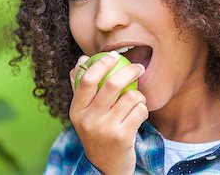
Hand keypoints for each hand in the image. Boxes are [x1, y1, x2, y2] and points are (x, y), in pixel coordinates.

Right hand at [69, 51, 147, 174]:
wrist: (105, 167)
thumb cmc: (97, 134)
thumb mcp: (84, 114)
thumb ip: (83, 88)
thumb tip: (83, 59)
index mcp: (76, 111)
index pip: (86, 80)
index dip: (101, 64)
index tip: (113, 55)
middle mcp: (88, 120)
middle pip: (112, 85)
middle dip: (130, 71)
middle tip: (138, 67)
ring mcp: (105, 129)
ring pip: (130, 97)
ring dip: (138, 95)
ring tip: (136, 101)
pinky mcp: (122, 137)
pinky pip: (140, 110)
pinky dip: (143, 108)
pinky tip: (138, 114)